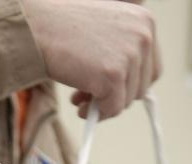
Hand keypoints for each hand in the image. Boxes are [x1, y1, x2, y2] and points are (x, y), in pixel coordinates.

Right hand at [22, 0, 161, 119]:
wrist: (40, 27)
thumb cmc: (66, 28)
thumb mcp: (106, 30)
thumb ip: (123, 51)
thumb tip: (128, 88)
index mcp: (145, 22)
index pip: (151, 69)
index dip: (130, 85)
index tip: (112, 91)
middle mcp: (144, 36)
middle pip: (141, 88)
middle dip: (116, 96)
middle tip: (90, 96)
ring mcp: (130, 55)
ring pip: (126, 101)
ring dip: (103, 106)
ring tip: (81, 100)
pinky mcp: (114, 75)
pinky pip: (112, 108)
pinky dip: (96, 113)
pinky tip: (79, 106)